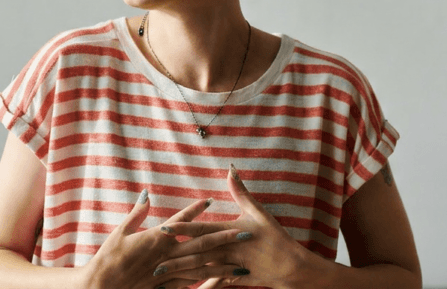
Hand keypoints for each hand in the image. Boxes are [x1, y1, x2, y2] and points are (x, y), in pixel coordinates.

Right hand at [80, 190, 245, 288]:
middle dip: (224, 239)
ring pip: (201, 268)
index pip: (181, 221)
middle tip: (245, 235)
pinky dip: (205, 284)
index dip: (195, 210)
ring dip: (223, 265)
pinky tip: (219, 283)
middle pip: (201, 245)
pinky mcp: (166, 287)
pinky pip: (190, 285)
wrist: (103, 286)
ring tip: (242, 265)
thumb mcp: (121, 232)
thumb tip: (146, 194)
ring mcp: (168, 273)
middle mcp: (166, 255)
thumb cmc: (108, 258)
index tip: (211, 201)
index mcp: (156, 238)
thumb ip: (137, 213)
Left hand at [155, 165, 319, 288]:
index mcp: (230, 232)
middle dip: (175, 259)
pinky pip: (215, 282)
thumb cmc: (275, 237)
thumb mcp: (258, 212)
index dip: (182, 228)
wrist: (293, 267)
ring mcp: (231, 266)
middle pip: (197, 254)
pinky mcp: (235, 278)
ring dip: (182, 274)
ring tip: (162, 277)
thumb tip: (231, 169)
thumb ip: (241, 192)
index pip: (201, 229)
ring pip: (202, 271)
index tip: (163, 229)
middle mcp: (228, 250)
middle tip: (153, 262)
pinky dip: (201, 286)